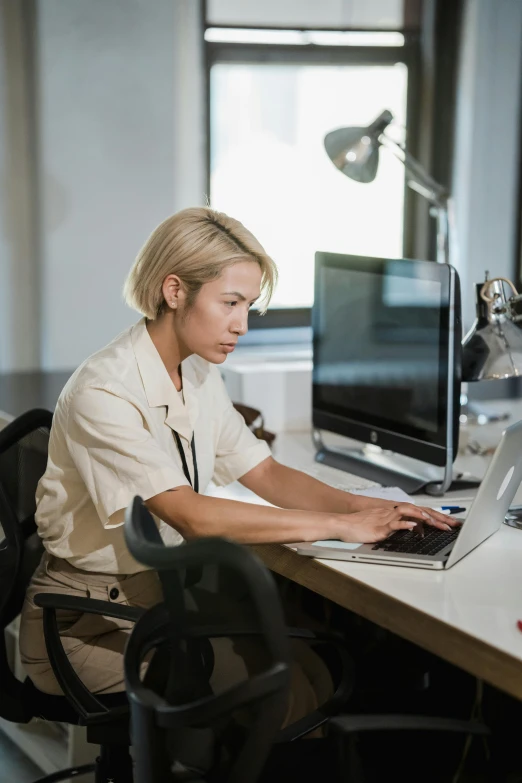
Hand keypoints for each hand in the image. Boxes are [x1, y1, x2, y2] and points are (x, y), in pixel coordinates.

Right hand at [333, 503, 457, 543]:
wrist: (343, 523)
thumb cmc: (360, 525)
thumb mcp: (382, 523)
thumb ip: (397, 525)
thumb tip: (414, 529)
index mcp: (396, 512)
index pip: (420, 511)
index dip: (437, 516)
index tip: (451, 522)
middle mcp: (393, 512)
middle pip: (419, 511)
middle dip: (437, 517)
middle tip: (453, 524)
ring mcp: (387, 518)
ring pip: (408, 513)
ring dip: (422, 517)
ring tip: (435, 522)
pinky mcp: (379, 527)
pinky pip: (393, 523)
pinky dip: (404, 524)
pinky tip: (413, 526)